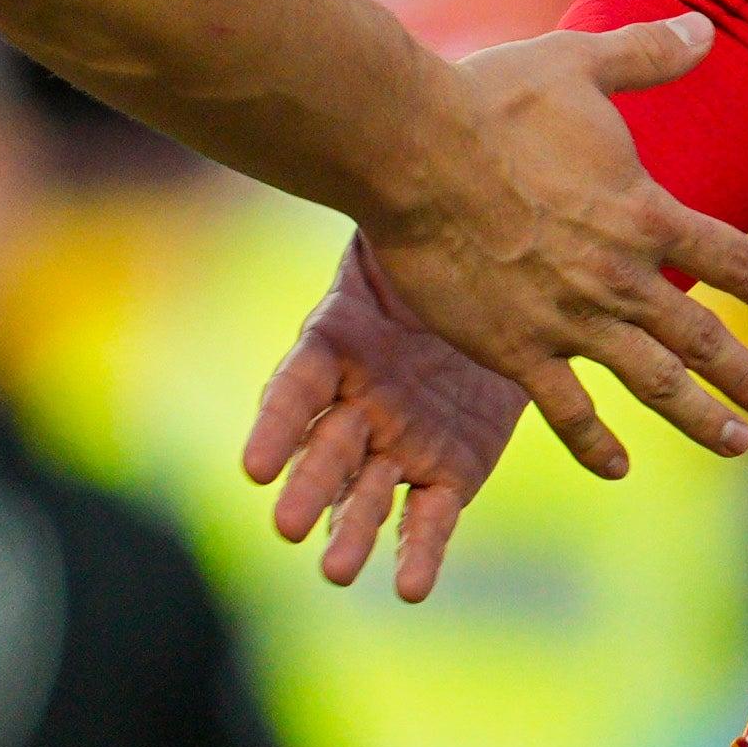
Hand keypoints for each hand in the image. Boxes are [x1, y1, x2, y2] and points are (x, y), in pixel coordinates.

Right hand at [242, 237, 525, 599]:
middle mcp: (354, 404)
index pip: (294, 388)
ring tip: (335, 570)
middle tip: (288, 527)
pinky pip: (430, 518)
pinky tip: (408, 587)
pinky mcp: (447, 475)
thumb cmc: (434, 250)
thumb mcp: (402, 226)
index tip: (254, 466)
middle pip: (322, 451)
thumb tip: (343, 159)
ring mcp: (397, 443)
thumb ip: (382, 224)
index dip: (275, 426)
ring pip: (367, 494)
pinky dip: (418, 553)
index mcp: (334, 344)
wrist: (493, 286)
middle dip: (308, 489)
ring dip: (352, 532)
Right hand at [347, 15, 747, 488]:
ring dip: (700, 417)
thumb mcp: (581, 63)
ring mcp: (571, 320)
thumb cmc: (494, 101)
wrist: (415, 151)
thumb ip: (648, 53)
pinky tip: (617, 466)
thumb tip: (704, 26)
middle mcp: (619, 277)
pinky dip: (597, 442)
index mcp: (643, 212)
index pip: (729, 256)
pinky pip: (568, 410)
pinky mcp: (517, 350)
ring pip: (654, 382)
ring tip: (735, 443)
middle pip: (703, 337)